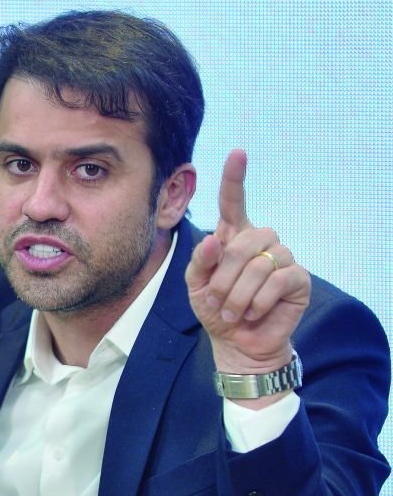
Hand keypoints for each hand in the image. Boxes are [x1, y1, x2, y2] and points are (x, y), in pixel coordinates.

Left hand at [184, 150, 310, 394]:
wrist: (237, 343)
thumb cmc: (216, 310)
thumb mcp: (196, 287)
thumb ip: (199, 262)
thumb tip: (214, 238)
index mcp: (233, 237)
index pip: (234, 202)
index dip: (235, 178)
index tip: (237, 153)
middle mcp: (260, 241)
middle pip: (243, 242)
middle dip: (223, 276)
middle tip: (217, 302)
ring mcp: (283, 258)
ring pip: (259, 264)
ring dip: (238, 294)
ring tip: (233, 312)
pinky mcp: (298, 279)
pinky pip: (277, 281)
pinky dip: (258, 301)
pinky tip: (254, 313)